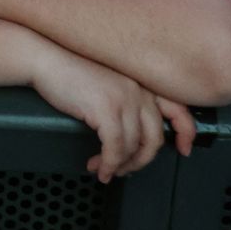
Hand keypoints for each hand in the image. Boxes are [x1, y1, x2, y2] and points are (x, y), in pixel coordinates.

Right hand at [30, 45, 193, 181]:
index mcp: (142, 83)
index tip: (185, 150)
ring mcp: (124, 99)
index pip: (178, 110)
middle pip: (155, 138)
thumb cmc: (69, 70)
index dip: (186, 133)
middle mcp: (139, 90)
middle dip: (141, 161)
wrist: (44, 58)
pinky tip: (98, 167)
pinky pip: (114, 147)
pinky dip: (107, 163)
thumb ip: (126, 98)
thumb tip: (131, 135)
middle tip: (126, 170)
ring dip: (118, 166)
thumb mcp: (108, 81)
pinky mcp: (106, 109)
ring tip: (104, 170)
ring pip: (133, 147)